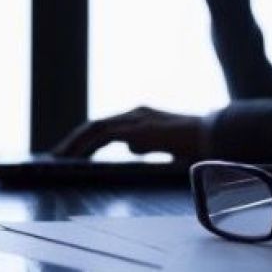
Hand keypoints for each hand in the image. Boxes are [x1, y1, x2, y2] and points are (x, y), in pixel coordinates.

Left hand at [51, 106, 205, 160]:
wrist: (215, 138)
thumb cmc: (198, 146)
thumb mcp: (166, 146)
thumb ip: (149, 144)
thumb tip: (132, 147)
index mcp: (144, 118)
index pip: (109, 127)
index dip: (88, 139)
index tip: (73, 152)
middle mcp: (137, 113)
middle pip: (97, 125)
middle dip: (75, 140)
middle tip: (56, 155)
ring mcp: (137, 118)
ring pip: (95, 128)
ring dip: (74, 143)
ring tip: (58, 158)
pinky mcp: (138, 128)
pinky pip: (103, 135)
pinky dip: (85, 146)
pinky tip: (73, 158)